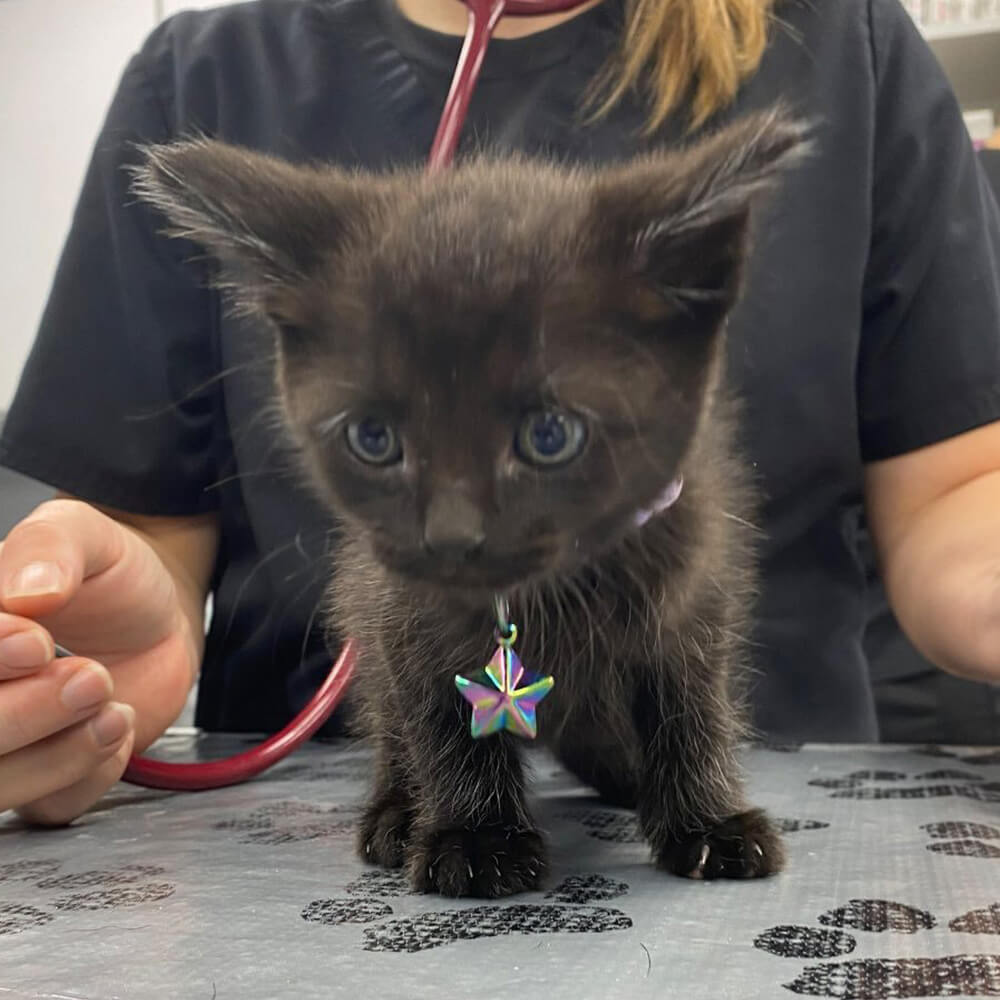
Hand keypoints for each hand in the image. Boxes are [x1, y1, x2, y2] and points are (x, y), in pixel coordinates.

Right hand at [0, 499, 197, 823]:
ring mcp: (3, 744)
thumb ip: (50, 548)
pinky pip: (49, 809)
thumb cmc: (110, 574)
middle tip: (90, 677)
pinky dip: (86, 775)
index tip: (34, 642)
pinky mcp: (45, 781)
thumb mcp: (82, 533)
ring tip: (112, 706)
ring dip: (54, 753)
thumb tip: (26, 591)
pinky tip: (116, 727)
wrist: (162, 616)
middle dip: (19, 715)